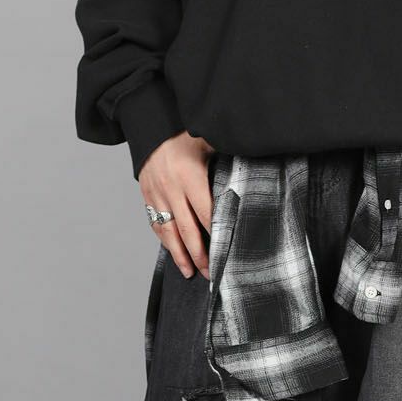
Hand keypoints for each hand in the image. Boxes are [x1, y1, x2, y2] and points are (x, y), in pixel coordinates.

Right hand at [138, 132, 215, 278]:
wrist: (151, 127)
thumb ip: (229, 157)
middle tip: (211, 273)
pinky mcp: (147, 196)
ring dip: (179, 254)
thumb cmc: (185, 134)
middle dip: (200, 254)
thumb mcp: (209, 142)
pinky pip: (156, 223)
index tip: (226, 251)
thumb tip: (254, 164)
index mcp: (190, 176)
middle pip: (187, 229)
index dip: (216, 234)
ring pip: (168, 232)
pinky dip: (165, 241)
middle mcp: (171, 188)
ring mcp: (157, 194)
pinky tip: (174, 253)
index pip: (206, 212)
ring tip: (189, 272)